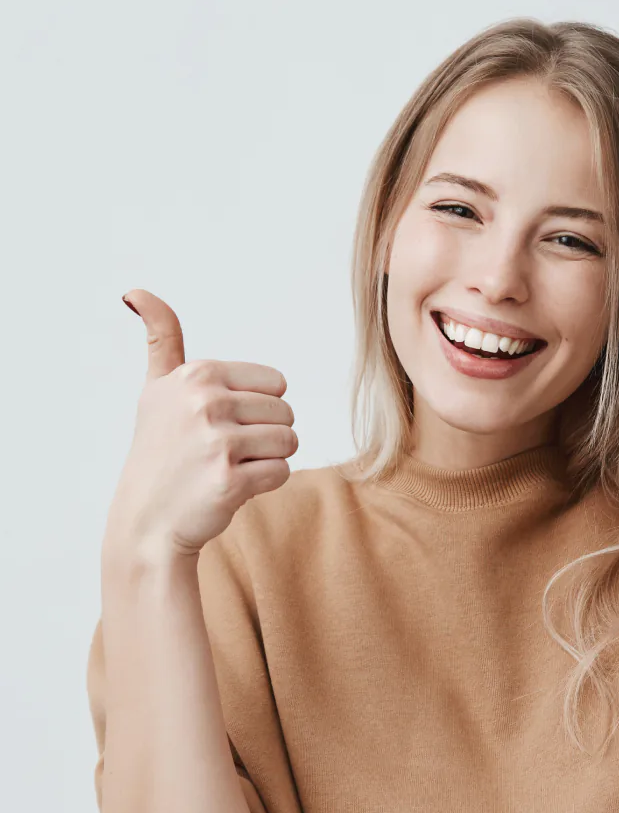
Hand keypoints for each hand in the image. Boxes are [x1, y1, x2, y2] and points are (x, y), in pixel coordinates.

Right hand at [104, 289, 298, 561]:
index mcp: (196, 375)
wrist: (147, 520)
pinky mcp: (230, 480)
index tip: (220, 425)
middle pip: (285, 412)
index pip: (276, 383)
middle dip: (265, 436)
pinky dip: (264, 484)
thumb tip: (135, 291)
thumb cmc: (159, 453)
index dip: (258, 409)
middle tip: (224, 453)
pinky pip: (282, 472)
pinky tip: (232, 488)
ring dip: (268, 459)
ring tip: (230, 468)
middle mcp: (204, 402)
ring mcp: (217, 442)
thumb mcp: (156, 390)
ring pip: (289, 441)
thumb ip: (161, 340)